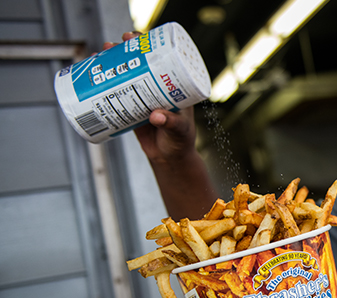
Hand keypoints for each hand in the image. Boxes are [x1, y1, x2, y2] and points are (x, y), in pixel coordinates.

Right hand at [102, 33, 196, 165]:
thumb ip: (170, 123)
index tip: (136, 38)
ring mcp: (144, 97)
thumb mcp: (179, 130)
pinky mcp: (132, 108)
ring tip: (100, 54)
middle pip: (140, 62)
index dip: (148, 45)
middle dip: (125, 50)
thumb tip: (156, 116)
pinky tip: (94, 76)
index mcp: (174, 86)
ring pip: (127, 75)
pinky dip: (106, 83)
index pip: (162, 59)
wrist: (170, 159)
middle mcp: (158, 87)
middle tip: (113, 44)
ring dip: (112, 63)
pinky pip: (117, 92)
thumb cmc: (181, 142)